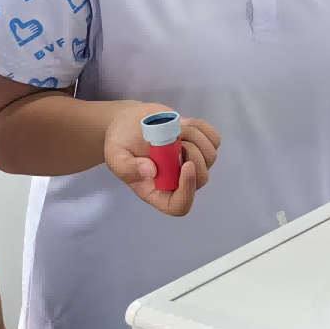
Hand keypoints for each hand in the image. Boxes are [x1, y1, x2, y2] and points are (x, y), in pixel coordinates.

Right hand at [103, 106, 219, 215]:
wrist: (128, 122)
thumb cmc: (120, 142)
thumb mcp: (115, 156)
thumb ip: (128, 168)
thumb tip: (151, 172)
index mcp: (157, 191)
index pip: (179, 206)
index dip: (187, 190)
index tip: (186, 165)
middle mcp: (177, 181)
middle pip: (201, 179)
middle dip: (194, 156)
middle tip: (176, 139)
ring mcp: (190, 162)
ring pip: (210, 156)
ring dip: (196, 138)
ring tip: (177, 128)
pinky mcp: (199, 144)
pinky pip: (214, 140)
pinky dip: (204, 128)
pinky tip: (187, 122)